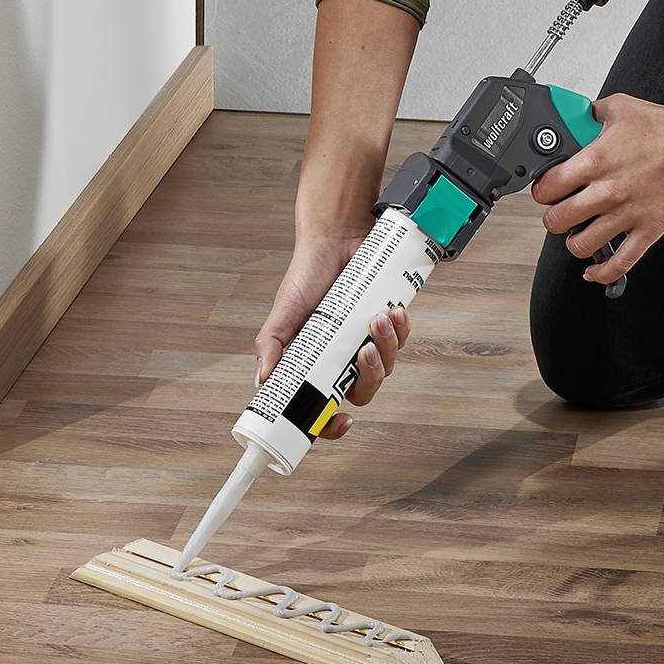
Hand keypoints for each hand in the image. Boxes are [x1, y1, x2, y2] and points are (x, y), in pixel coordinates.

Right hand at [252, 230, 410, 439]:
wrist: (337, 238)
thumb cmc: (307, 275)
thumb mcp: (285, 311)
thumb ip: (271, 344)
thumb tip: (262, 379)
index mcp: (314, 364)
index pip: (322, 406)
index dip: (331, 424)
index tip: (343, 422)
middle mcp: (341, 358)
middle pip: (362, 392)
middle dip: (368, 377)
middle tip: (364, 352)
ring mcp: (366, 343)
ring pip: (385, 368)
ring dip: (387, 347)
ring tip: (379, 319)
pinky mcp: (387, 326)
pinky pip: (402, 341)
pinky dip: (401, 330)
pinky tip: (394, 312)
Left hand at [530, 92, 663, 286]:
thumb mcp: (620, 107)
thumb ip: (592, 113)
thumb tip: (579, 115)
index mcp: (594, 160)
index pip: (547, 187)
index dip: (542, 191)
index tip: (546, 191)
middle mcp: (607, 190)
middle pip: (557, 220)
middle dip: (554, 218)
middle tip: (560, 213)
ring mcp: (628, 213)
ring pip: (581, 245)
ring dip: (574, 242)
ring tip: (578, 234)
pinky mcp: (649, 229)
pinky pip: (621, 262)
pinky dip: (603, 273)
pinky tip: (595, 270)